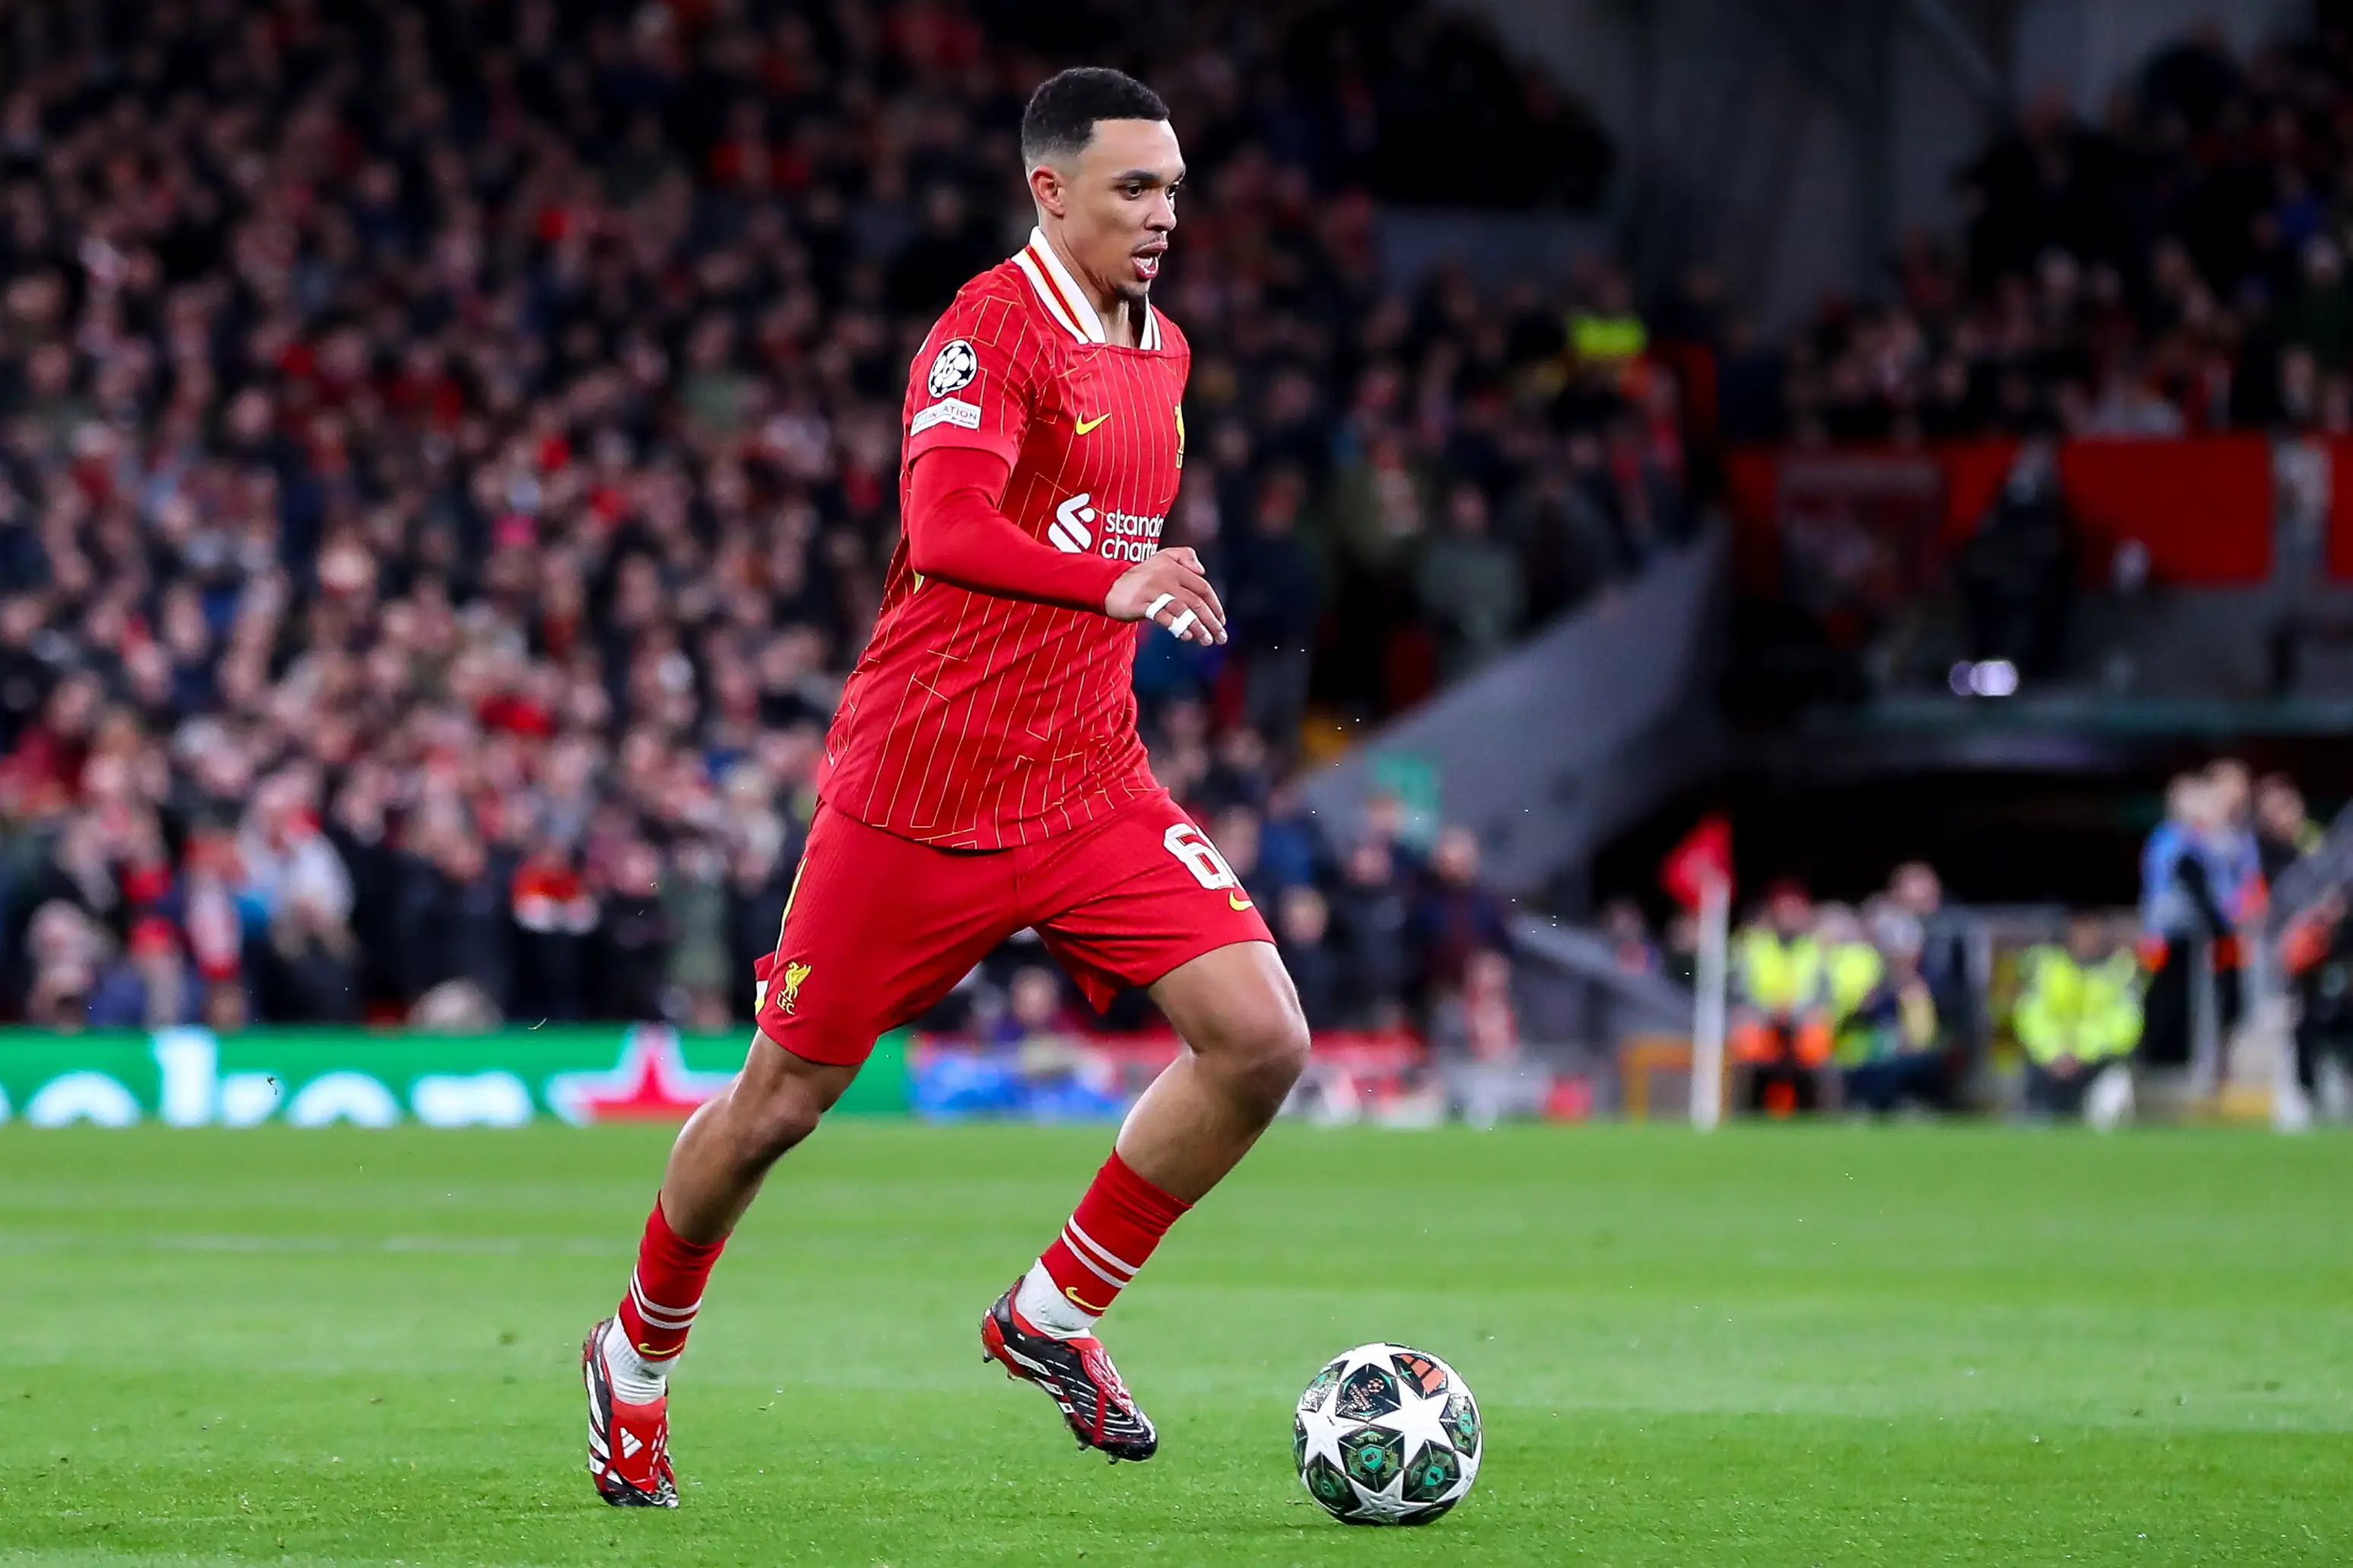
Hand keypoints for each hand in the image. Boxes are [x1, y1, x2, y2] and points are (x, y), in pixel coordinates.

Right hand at [1104, 548, 1226, 645]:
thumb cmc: (1141, 575)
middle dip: (1211, 621)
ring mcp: (1153, 591)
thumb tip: (1202, 570)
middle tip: (1220, 637)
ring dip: (1197, 627)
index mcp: (1175, 568)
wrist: (1109, 584)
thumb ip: (1185, 556)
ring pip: (1183, 611)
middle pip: (1196, 602)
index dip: (1215, 605)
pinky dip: (1176, 627)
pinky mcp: (1141, 604)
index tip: (1221, 621)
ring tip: (1206, 641)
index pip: (1202, 587)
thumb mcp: (1163, 557)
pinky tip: (1185, 636)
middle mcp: (1166, 578)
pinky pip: (1163, 617)